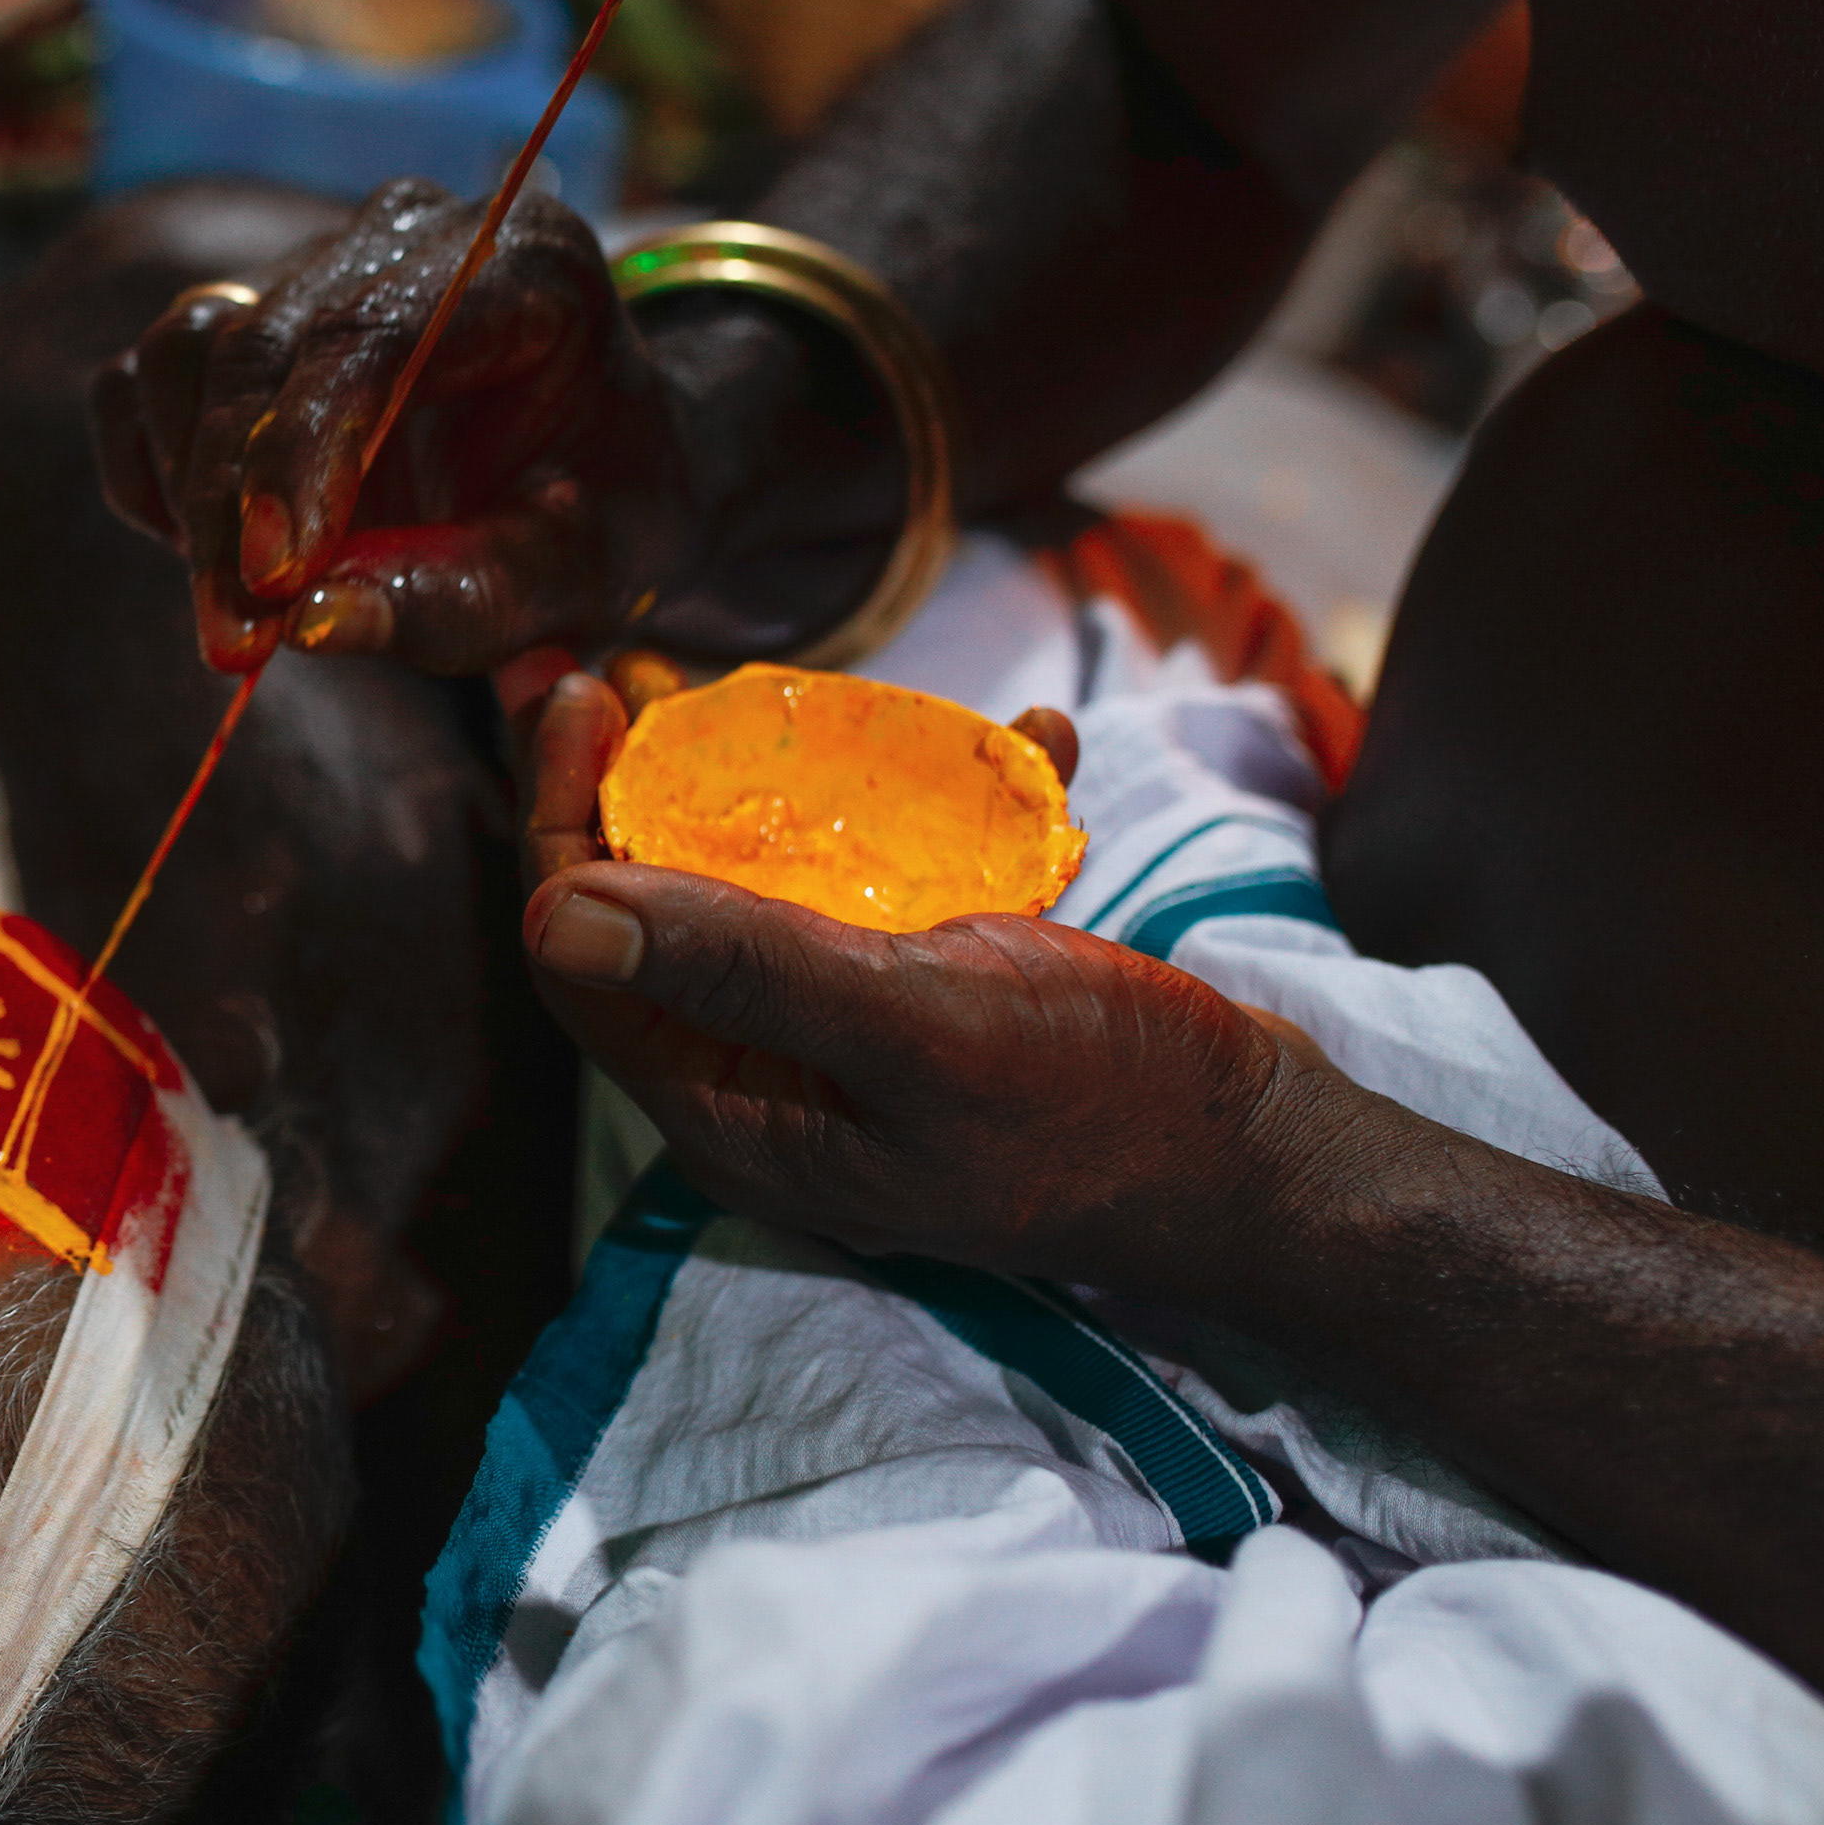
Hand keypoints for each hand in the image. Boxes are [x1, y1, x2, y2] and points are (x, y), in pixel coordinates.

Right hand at [88, 180, 698, 673]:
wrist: (595, 462)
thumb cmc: (603, 513)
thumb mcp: (577, 575)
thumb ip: (463, 598)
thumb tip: (309, 624)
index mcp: (522, 260)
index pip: (377, 333)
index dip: (305, 451)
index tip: (274, 577)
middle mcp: (408, 233)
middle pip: (265, 342)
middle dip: (232, 503)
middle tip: (235, 642)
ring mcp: (315, 261)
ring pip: (189, 348)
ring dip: (189, 490)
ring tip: (236, 614)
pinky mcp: (243, 312)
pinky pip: (146, 382)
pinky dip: (154, 474)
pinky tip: (212, 556)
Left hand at [508, 670, 1356, 1293]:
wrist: (1271, 1161)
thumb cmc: (1104, 1109)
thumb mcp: (918, 1026)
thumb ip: (743, 968)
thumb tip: (553, 915)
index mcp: (732, 1108)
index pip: (586, 953)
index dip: (560, 819)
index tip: (576, 693)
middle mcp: (771, 1078)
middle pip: (658, 909)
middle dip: (641, 781)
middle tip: (639, 663)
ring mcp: (854, 1041)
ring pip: (774, 888)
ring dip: (783, 782)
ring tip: (784, 686)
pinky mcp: (943, 1006)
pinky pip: (905, 890)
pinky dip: (945, 809)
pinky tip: (1022, 743)